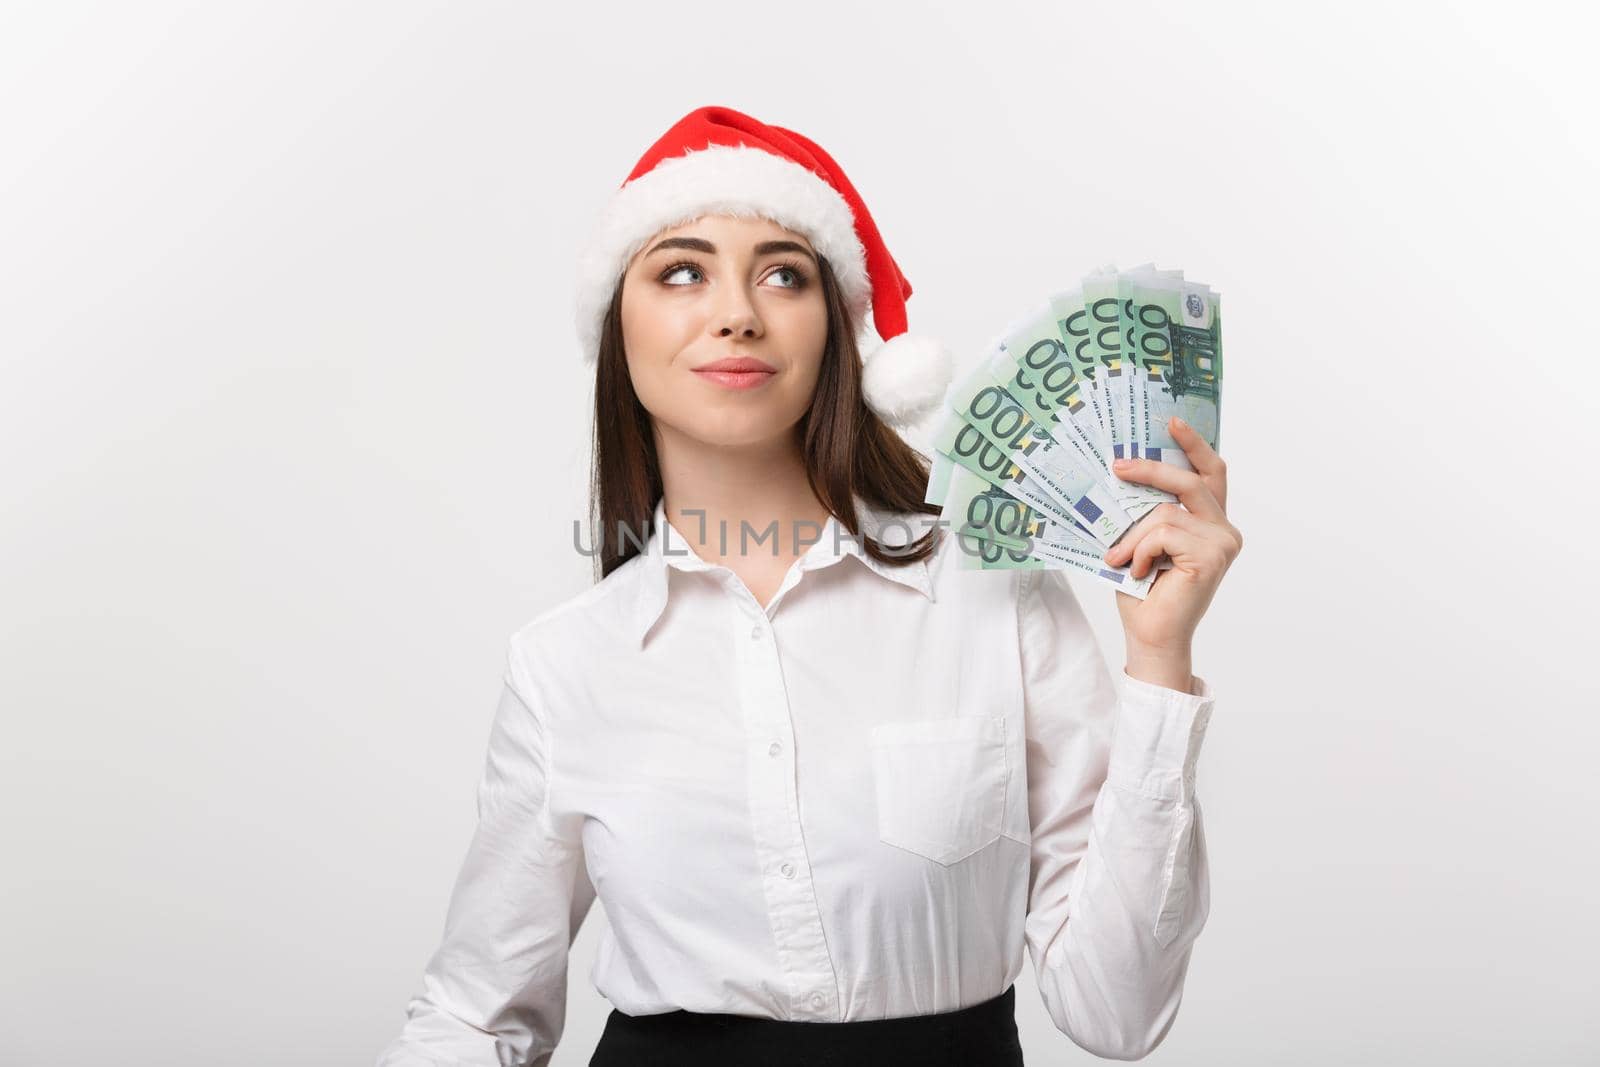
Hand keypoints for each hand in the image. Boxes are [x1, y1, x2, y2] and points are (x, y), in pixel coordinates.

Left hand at [1102, 416, 1242, 670]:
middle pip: (1189, 481)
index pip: (1210, 474)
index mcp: (1211, 523)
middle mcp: (1224, 530)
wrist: (1151, 636)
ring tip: (1118, 558)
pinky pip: (1162, 532)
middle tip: (1117, 466)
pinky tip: (1138, 572)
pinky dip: (1140, 550)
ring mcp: (1222, 543)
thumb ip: (1148, 511)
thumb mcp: (1143, 541)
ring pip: (1165, 512)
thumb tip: (1124, 470)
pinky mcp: (1211, 556)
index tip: (1172, 421)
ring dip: (1132, 535)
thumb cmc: (1144, 593)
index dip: (1194, 445)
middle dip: (1150, 470)